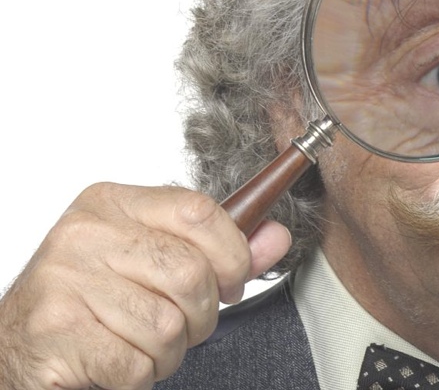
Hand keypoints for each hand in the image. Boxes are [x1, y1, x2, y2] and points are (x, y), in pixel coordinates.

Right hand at [0, 183, 291, 389]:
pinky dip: (141, 375)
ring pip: (168, 325)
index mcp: (111, 203)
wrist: (17, 345)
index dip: (233, 254)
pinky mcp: (55, 333)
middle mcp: (83, 234)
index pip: (199, 211)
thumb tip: (277, 236)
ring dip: (169, 350)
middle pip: (191, 273)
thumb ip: (220, 249)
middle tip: (183, 323)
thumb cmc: (93, 299)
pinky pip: (137, 364)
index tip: (233, 280)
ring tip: (141, 342)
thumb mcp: (155, 259)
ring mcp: (63, 281)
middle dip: (203, 313)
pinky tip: (118, 361)